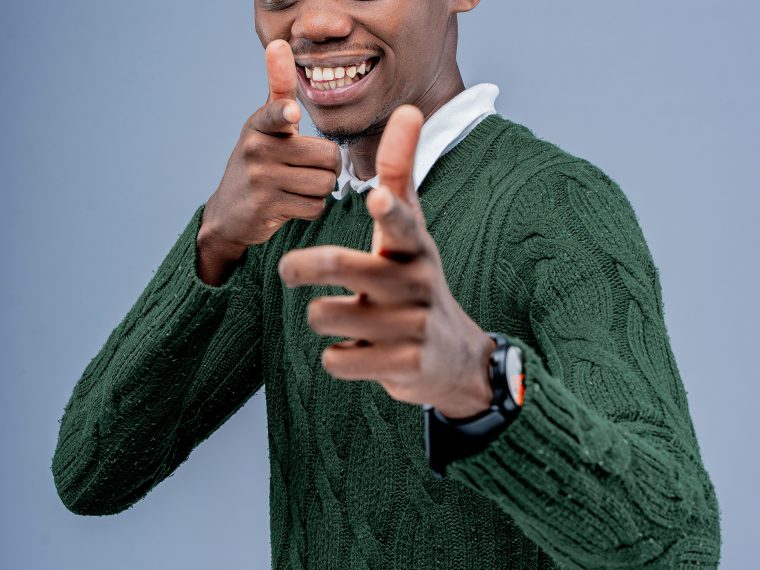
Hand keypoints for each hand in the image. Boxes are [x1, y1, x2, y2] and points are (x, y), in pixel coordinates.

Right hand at [197, 39, 340, 284]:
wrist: (231, 211)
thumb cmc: (260, 161)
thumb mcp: (265, 125)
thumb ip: (279, 89)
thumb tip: (278, 42)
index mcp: (260, 124)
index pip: (274, 113)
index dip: (284, 114)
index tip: (291, 114)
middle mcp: (257, 148)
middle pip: (328, 157)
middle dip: (328, 168)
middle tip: (307, 170)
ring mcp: (260, 178)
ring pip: (324, 184)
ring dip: (320, 190)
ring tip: (297, 187)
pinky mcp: (267, 206)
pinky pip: (315, 206)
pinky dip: (312, 209)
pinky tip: (292, 203)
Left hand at [278, 106, 495, 417]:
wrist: (451, 356)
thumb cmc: (415, 279)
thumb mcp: (412, 231)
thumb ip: (400, 172)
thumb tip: (407, 107)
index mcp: (416, 247)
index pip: (404, 224)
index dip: (389, 211)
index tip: (375, 197)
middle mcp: (417, 283)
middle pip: (343, 268)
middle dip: (302, 266)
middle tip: (286, 269)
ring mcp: (413, 328)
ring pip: (328, 316)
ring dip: (320, 316)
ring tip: (335, 316)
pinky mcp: (402, 367)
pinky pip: (339, 360)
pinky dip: (336, 356)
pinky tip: (355, 352)